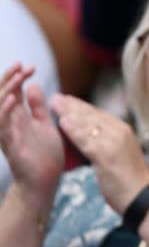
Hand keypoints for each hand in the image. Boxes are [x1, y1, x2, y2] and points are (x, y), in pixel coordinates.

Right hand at [0, 64, 63, 202]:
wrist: (45, 181)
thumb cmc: (45, 154)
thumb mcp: (45, 125)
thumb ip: (38, 107)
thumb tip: (33, 84)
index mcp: (19, 117)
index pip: (14, 91)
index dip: (19, 77)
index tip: (31, 66)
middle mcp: (10, 123)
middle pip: (4, 95)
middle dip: (11, 79)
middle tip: (22, 65)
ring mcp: (8, 133)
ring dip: (6, 92)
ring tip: (17, 78)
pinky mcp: (9, 145)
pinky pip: (2, 127)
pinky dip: (4, 113)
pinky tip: (12, 101)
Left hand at [50, 93, 148, 213]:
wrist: (142, 198)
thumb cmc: (129, 181)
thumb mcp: (120, 155)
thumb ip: (107, 142)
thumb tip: (89, 136)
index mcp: (125, 131)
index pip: (99, 114)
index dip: (82, 106)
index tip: (67, 100)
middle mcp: (121, 132)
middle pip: (92, 115)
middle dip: (73, 106)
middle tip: (56, 98)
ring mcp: (114, 143)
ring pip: (88, 124)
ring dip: (69, 113)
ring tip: (54, 105)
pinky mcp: (106, 155)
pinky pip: (86, 140)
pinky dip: (73, 130)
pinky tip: (62, 123)